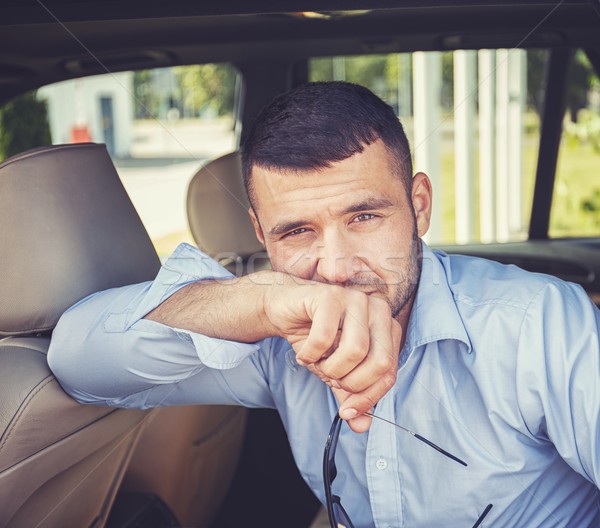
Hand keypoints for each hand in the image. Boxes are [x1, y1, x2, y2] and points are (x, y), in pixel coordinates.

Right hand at [262, 273, 401, 431]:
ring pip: (355, 350)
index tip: (347, 412)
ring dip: (330, 368)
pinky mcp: (330, 295)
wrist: (285, 311)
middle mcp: (378, 310)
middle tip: (330, 380)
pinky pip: (324, 337)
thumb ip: (351, 395)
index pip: (390, 372)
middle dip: (351, 382)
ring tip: (317, 363)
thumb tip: (362, 426)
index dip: (368, 397)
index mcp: (387, 328)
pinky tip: (304, 353)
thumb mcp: (336, 371)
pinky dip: (310, 354)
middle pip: (379, 362)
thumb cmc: (315, 337)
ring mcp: (355, 299)